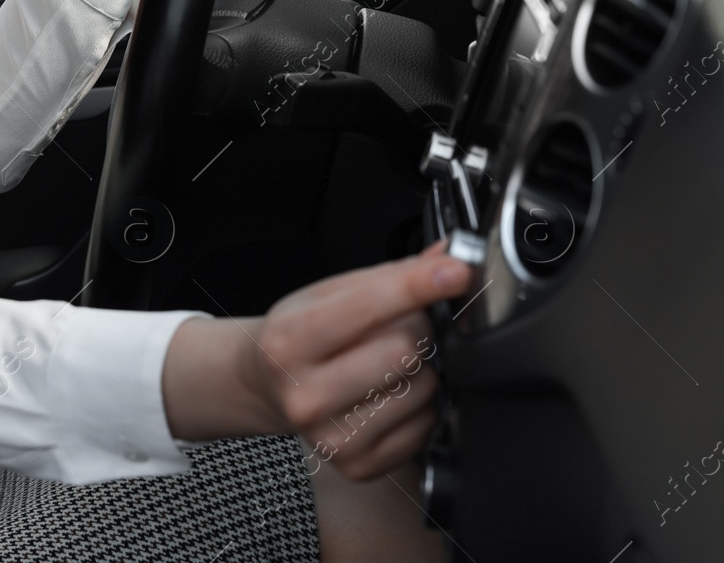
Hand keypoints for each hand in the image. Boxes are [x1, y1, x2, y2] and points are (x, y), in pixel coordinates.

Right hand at [250, 242, 471, 479]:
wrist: (267, 385)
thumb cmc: (300, 336)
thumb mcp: (326, 295)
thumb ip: (389, 276)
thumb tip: (448, 258)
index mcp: (289, 340)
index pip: (367, 308)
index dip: (417, 285)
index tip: (455, 270)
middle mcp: (305, 394)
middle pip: (403, 350)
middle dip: (415, 330)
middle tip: (398, 328)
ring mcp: (330, 437)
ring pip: (421, 389)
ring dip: (421, 369)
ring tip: (389, 365)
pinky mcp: (357, 465)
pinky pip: (426, 425)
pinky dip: (421, 405)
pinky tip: (390, 395)